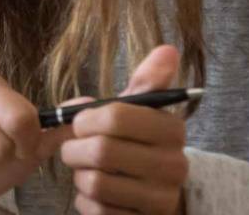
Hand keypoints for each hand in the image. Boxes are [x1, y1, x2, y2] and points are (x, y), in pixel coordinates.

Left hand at [59, 45, 189, 214]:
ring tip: (87, 171)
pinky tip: (97, 194)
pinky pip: (97, 210)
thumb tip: (168, 49)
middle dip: (75, 150)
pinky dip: (86, 201)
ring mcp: (161, 199)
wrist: (155, 196)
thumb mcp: (142, 113)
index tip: (80, 123)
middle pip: (101, 151)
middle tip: (74, 149)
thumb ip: (148, 82)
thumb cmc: (138, 146)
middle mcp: (174, 165)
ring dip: (80, 176)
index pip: (115, 116)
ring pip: (95, 182)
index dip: (84, 119)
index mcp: (172, 130)